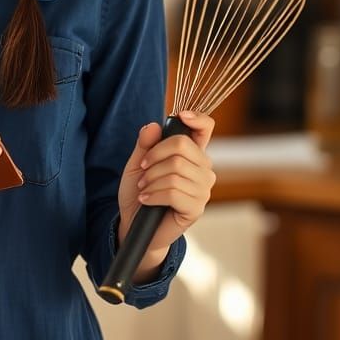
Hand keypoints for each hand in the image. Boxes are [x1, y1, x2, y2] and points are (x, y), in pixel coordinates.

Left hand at [117, 110, 216, 255]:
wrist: (134, 223)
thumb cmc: (140, 191)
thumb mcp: (137, 164)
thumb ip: (145, 145)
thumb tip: (153, 126)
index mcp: (192, 154)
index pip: (205, 128)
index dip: (197, 118)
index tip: (180, 116)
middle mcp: (203, 169)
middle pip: (181, 146)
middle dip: (154, 157)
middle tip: (143, 171)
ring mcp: (203, 189)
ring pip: (175, 170)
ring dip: (151, 179)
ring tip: (144, 189)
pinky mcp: (196, 208)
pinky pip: (173, 191)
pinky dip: (153, 194)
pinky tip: (147, 200)